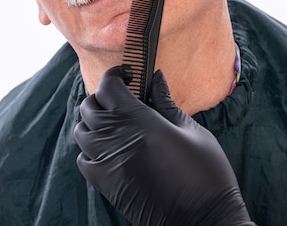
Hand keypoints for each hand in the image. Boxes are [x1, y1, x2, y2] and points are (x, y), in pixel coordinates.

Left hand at [74, 66, 254, 225]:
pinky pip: (84, 158)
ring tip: (117, 122)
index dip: (117, 75)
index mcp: (140, 121)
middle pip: (90, 106)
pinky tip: (111, 147)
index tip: (129, 74)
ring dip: (95, 121)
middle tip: (125, 97)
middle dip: (105, 95)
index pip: (109, 86)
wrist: (203, 219)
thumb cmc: (205, 172)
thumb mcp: (191, 130)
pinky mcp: (105, 184)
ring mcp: (107, 163)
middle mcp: (116, 139)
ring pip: (82, 130)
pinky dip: (91, 147)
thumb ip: (166, 102)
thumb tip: (156, 78)